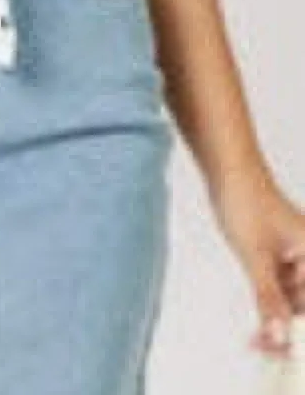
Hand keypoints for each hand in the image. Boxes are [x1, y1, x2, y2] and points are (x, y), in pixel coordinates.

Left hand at [208, 163, 304, 358]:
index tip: (287, 355)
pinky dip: (270, 308)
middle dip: (289, 333)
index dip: (302, 335)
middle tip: (265, 352)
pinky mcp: (281, 257)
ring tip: (255, 343)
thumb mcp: (256, 257)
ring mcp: (297, 258)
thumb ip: (269, 300)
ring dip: (277, 324)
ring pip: (293, 303)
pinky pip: (281, 291)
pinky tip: (257, 327)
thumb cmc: (246, 200)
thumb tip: (280, 338)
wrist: (227, 168)